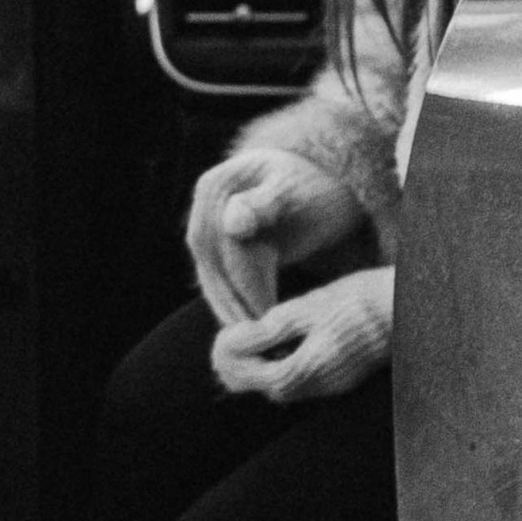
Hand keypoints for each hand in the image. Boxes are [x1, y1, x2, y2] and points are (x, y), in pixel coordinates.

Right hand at [186, 146, 338, 326]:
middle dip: (234, 302)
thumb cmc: (315, 188)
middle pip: (212, 262)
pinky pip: (216, 278)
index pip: (225, 243)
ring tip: (255, 339)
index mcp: (218, 186)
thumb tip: (233, 224)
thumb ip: (265, 204)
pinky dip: (231, 303)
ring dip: (229, 309)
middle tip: (260, 337)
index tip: (265, 315)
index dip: (243, 283)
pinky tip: (249, 325)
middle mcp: (204, 204)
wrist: (318, 181)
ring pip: (210, 275)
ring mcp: (205, 222)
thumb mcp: (296, 193)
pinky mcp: (213, 243)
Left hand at [207, 265, 392, 405]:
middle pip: (264, 388)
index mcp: (307, 369)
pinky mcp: (342, 379)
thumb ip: (269, 330)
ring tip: (252, 338)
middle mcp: (319, 387)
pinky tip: (282, 343)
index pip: (252, 377)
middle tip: (231, 338)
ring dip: (261, 367)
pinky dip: (281, 366)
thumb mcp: (308, 308)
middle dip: (242, 366)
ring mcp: (333, 386)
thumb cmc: (359, 300)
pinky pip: (301, 382)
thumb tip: (231, 342)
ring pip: (282, 388)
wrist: (409, 307)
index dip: (230, 358)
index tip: (224, 334)